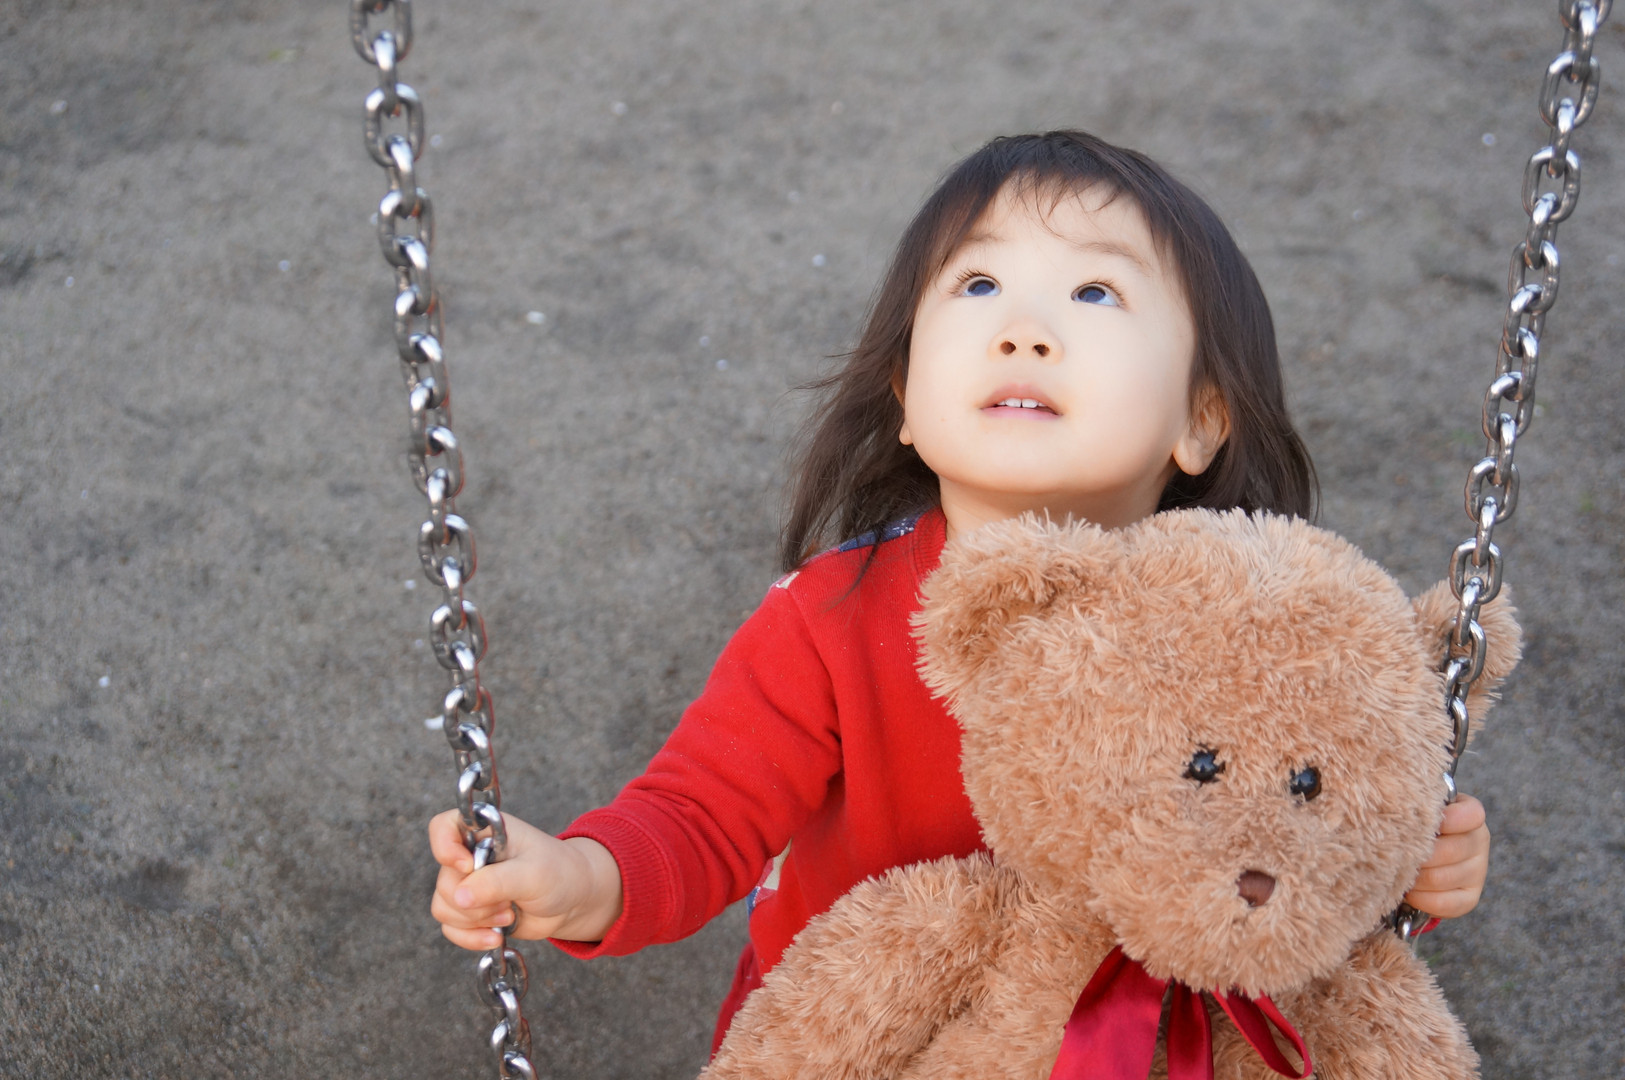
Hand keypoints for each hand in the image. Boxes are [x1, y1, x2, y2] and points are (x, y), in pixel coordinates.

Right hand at [428, 809, 624, 950]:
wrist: (573, 901)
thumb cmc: (558, 873)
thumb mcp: (533, 873)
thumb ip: (496, 882)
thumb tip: (459, 898)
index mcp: (485, 832)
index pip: (442, 827)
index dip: (445, 848)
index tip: (468, 867)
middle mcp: (471, 855)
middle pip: (444, 881)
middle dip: (475, 901)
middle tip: (509, 901)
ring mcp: (469, 885)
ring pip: (443, 907)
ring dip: (476, 920)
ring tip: (509, 914)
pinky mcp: (471, 911)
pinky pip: (451, 928)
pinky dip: (471, 937)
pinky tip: (496, 937)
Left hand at [1403, 794, 1489, 919]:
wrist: (1419, 853)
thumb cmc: (1415, 824)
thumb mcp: (1418, 807)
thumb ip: (1413, 803)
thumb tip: (1394, 799)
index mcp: (1470, 815)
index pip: (1471, 815)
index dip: (1450, 820)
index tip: (1426, 824)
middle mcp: (1479, 842)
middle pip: (1447, 851)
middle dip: (1416, 855)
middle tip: (1394, 854)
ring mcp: (1478, 872)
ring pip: (1439, 878)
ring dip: (1412, 878)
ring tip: (1398, 872)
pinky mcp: (1470, 897)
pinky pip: (1443, 903)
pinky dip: (1420, 899)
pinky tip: (1408, 892)